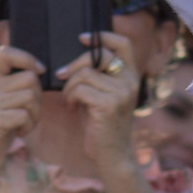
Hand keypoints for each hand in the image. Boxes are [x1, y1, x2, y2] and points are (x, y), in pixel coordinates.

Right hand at [0, 46, 41, 192]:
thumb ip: (16, 85)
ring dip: (35, 115)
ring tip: (24, 124)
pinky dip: (28, 126)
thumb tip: (39, 70)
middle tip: (30, 114)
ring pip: (30, 97)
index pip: (6, 52)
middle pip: (30, 79)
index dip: (27, 58)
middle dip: (38, 98)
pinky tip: (19, 132)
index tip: (39, 71)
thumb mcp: (4, 101)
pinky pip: (24, 115)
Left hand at [61, 29, 141, 168]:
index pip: (123, 44)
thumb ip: (97, 76)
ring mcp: (121, 93)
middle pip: (98, 56)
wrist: (111, 156)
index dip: (103, 36)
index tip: (82, 38)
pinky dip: (70, 96)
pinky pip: (80, 89)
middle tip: (61, 74)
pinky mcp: (109, 105)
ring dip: (69, 86)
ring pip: (85, 74)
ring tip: (68, 99)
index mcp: (131, 76)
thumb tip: (75, 57)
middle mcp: (130, 82)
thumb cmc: (101, 125)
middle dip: (75, 64)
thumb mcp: (102, 95)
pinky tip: (70, 107)